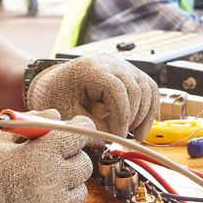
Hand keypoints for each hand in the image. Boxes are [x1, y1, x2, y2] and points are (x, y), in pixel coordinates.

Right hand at [0, 109, 94, 202]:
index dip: (78, 129)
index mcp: (39, 155)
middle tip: (46, 159)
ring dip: (65, 185)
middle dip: (69, 157)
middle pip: (82, 163)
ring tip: (36, 185)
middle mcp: (52, 184)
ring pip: (79, 192)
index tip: (75, 130)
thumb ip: (29, 124)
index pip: (78, 134)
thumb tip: (57, 115)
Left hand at [27, 55, 157, 139]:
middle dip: (131, 118)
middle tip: (121, 138)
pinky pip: (149, 91)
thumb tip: (111, 139)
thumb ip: (89, 127)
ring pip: (147, 90)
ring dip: (142, 116)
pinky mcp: (129, 75)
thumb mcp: (66, 113)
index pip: (116, 88)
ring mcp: (122, 67)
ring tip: (131, 135)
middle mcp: (110, 63)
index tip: (116, 136)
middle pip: (135, 89)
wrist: (54, 83)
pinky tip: (139, 129)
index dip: (120, 115)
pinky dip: (148, 111)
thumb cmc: (56, 95)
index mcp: (90, 68)